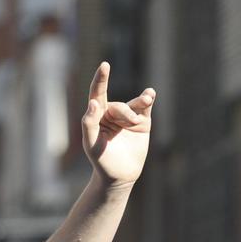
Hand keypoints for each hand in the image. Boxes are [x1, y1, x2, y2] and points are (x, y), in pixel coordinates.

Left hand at [81, 62, 156, 188]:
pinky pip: (145, 106)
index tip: (105, 65)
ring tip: (147, 99)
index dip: (101, 79)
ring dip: (141, 102)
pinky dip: (148, 99)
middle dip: (125, 113)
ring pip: (135, 104)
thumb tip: (93, 102)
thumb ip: (89, 123)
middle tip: (130, 123)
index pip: (98, 93)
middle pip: (119, 105)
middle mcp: (112, 113)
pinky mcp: (142, 122)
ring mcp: (128, 117)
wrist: (120, 176)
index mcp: (97, 116)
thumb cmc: (101, 160)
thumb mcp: (91, 144)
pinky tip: (151, 93)